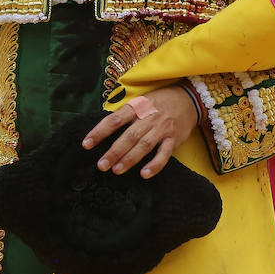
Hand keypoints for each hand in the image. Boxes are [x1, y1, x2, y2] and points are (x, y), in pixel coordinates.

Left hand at [82, 86, 197, 178]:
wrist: (188, 98)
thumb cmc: (159, 101)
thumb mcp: (141, 101)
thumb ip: (125, 114)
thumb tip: (103, 128)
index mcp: (137, 106)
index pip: (114, 120)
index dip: (99, 132)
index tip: (86, 144)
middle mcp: (148, 117)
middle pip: (129, 136)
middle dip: (114, 151)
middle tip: (101, 165)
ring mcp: (162, 128)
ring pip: (144, 145)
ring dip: (130, 159)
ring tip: (116, 170)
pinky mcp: (174, 139)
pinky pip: (164, 154)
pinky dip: (155, 165)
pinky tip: (144, 174)